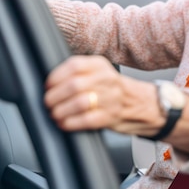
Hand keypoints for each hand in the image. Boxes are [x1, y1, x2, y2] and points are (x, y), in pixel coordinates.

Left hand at [44, 55, 159, 133]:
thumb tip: (50, 82)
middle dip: (54, 96)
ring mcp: (111, 99)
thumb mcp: (99, 72)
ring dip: (61, 111)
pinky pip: (86, 120)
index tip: (48, 86)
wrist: (141, 104)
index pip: (73, 65)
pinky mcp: (110, 117)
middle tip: (48, 102)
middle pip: (74, 85)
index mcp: (100, 65)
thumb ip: (78, 72)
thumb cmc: (112, 89)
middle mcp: (107, 79)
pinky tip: (64, 123)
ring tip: (55, 113)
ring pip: (79, 103)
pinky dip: (71, 123)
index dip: (55, 77)